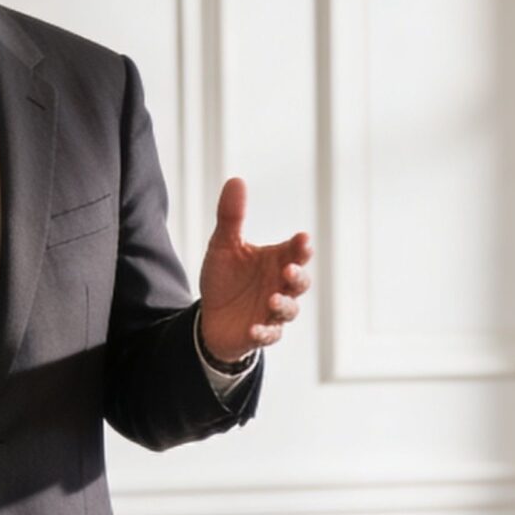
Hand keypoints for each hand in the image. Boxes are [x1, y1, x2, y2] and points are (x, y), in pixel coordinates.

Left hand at [197, 177, 311, 366]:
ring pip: (290, 309)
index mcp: (276, 261)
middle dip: (298, 276)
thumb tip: (236, 180)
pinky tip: (255, 328)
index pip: (295, 252)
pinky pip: (270, 335)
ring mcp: (273, 311)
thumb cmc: (225, 278)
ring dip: (284, 305)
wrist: (211, 316)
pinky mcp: (261, 332)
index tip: (303, 239)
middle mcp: (280, 285)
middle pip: (300, 282)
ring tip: (272, 298)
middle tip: (289, 268)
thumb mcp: (223, 245)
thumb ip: (231, 217)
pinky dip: (265, 332)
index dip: (301, 247)